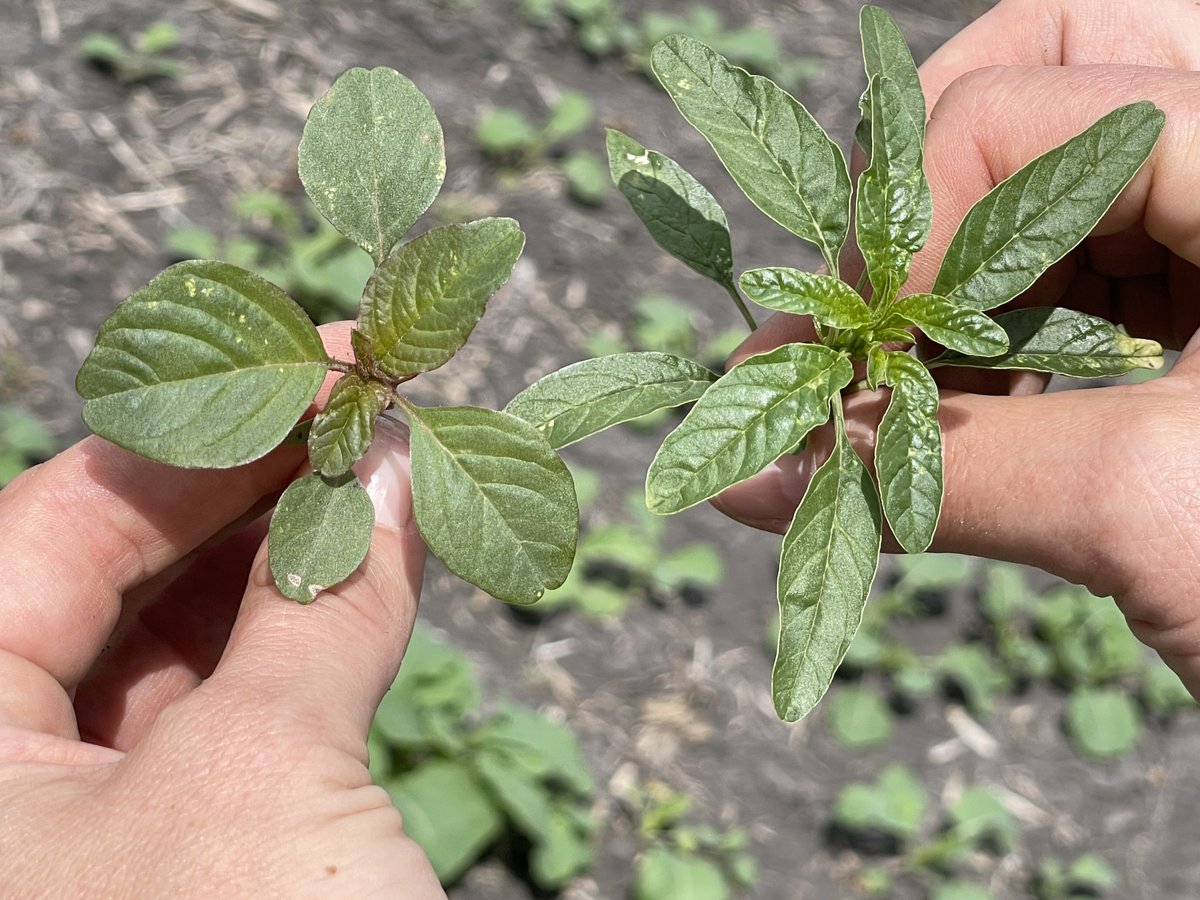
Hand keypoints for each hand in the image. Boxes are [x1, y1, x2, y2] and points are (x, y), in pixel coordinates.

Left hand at [0, 324, 444, 896]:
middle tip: (366, 419)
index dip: (202, 437)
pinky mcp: (184, 855)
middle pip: (117, 580)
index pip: (55, 530)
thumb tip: (387, 468)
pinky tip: (384, 576)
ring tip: (391, 482)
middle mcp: (8, 784)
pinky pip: (237, 717)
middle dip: (254, 491)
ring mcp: (92, 828)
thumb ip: (321, 607)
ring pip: (186, 647)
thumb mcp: (263, 774)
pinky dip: (314, 647)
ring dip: (297, 563)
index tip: (320, 369)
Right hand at [714, 0, 1199, 697]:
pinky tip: (984, 407)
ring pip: (1057, 162)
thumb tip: (743, 473)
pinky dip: (1010, 323)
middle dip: (930, 201)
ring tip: (929, 387)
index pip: (1027, 107)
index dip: (912, 231)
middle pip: (1049, 70)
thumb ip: (932, 472)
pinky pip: (1088, 247)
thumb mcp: (1148, 512)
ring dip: (963, 277)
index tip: (864, 364)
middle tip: (881, 321)